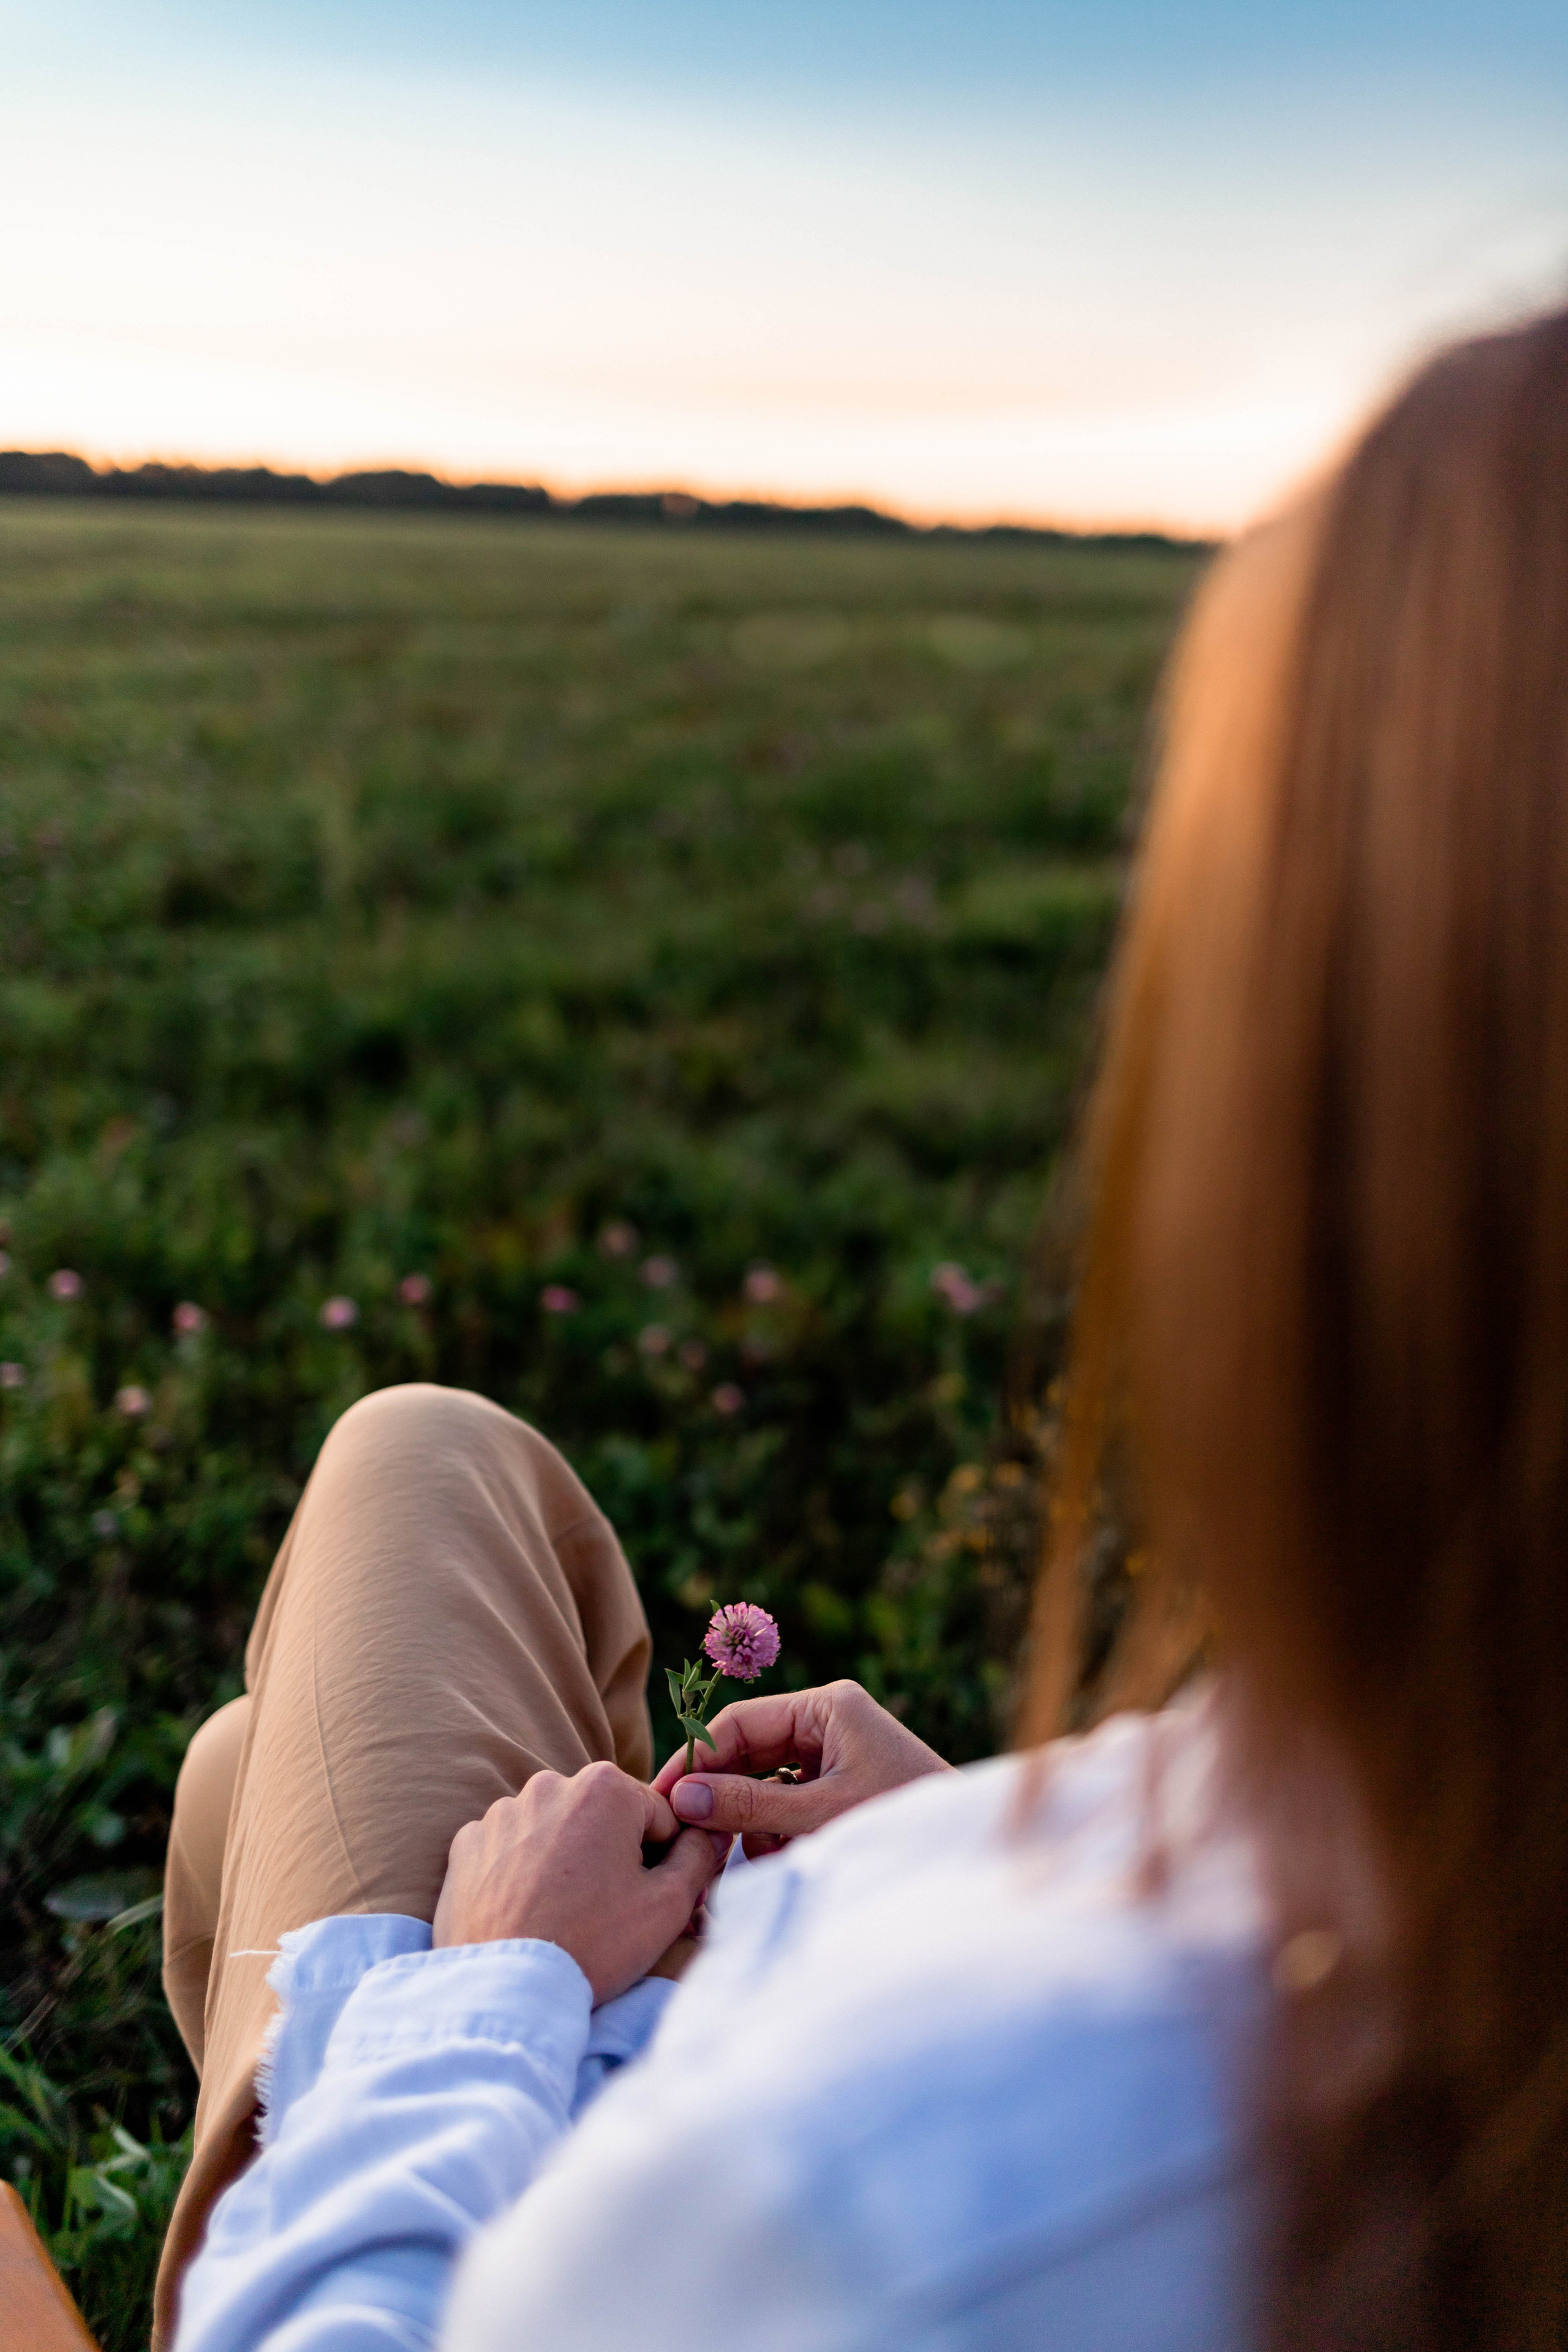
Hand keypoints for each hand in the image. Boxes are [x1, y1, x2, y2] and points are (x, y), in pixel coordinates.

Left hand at [432, 1761, 726, 2003]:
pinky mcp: (466, 1844)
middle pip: (603, 1819)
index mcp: (605, 1787)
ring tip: (563, 1916)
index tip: (647, 1899)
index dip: (662, 1861)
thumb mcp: (668, 1906)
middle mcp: (549, 1784)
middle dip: (612, 1855)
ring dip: (567, 1861)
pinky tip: (527, 1912)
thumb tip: (709, 1831)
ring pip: (556, 1831)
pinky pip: (510, 1849)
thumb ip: (699, 1857)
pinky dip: (522, 1873)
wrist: (505, 1992)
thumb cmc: (592, 1946)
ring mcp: (501, 1813)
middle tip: (606, 1913)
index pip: (657, 1817)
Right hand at [650, 1680, 948, 1857]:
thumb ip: (750, 1806)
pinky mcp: (841, 1786)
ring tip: (775, 1854)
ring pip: (765, 1783)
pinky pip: (788, 1802)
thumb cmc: (902, 1823)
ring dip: (758, 1823)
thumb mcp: (819, 1815)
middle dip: (727, 1796)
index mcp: (828, 1707)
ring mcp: (836, 1753)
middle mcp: (829, 1721)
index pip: (740, 1723)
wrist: (968, 1858)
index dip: (697, 1761)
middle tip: (691, 1836)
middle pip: (748, 1752)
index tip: (663, 1799)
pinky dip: (781, 1832)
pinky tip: (794, 1856)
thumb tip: (683, 1797)